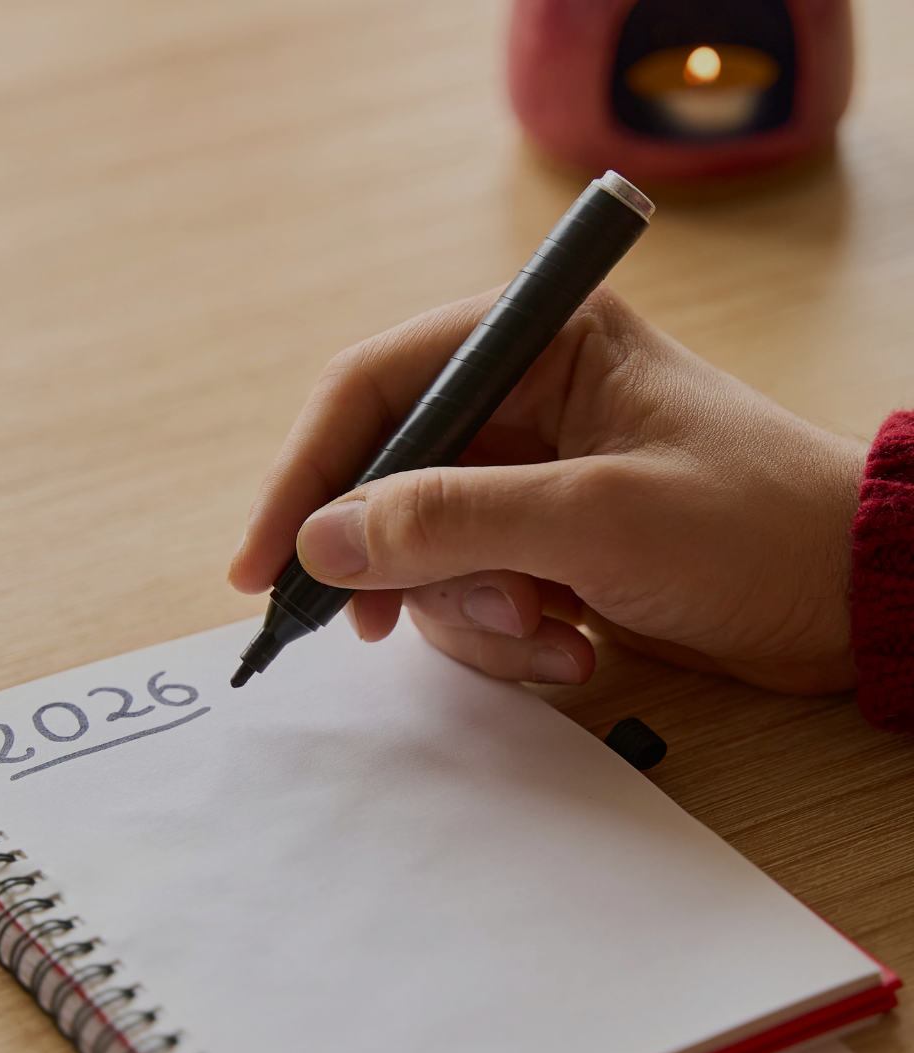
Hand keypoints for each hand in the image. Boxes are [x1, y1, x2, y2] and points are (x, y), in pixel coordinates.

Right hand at [229, 287, 866, 694]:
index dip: (306, 474)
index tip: (264, 564)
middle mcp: (525, 401)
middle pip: (390, 480)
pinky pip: (475, 597)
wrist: (846, 600)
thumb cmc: (749, 526)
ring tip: (549, 636)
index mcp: (539, 342)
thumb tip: (322, 540)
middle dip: (399, 567)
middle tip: (382, 631)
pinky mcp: (546, 549)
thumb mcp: (595, 518)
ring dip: (471, 615)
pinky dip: (509, 640)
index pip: (377, 389)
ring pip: (427, 555)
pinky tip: (574, 651)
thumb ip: (451, 522)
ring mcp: (532, 482)